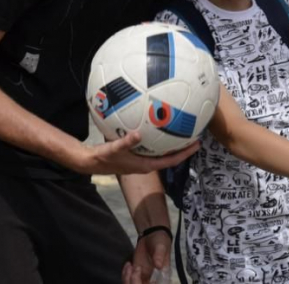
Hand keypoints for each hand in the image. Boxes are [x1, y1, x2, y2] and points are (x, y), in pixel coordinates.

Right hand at [74, 131, 199, 174]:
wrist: (92, 161)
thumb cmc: (104, 157)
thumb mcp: (114, 148)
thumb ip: (126, 142)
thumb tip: (138, 134)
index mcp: (146, 165)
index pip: (171, 161)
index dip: (185, 154)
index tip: (196, 145)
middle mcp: (147, 163)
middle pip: (170, 156)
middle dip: (182, 147)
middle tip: (194, 134)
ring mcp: (142, 158)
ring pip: (161, 151)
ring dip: (171, 142)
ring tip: (181, 128)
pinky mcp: (136, 154)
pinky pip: (151, 145)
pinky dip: (157, 137)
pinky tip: (155, 124)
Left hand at [121, 229, 171, 283]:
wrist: (152, 235)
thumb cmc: (160, 241)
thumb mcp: (161, 246)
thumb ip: (159, 256)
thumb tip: (158, 266)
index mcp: (163, 276)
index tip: (141, 276)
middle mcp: (153, 279)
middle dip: (135, 282)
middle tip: (135, 268)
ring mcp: (144, 277)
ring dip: (129, 279)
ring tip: (130, 265)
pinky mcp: (136, 273)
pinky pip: (128, 280)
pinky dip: (125, 275)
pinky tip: (127, 264)